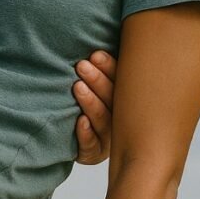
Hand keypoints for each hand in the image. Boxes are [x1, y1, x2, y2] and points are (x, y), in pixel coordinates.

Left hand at [72, 50, 116, 164]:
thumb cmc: (89, 102)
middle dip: (97, 81)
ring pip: (103, 120)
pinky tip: (80, 121)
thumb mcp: (97, 84)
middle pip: (112, 99)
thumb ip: (98, 67)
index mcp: (125, 100)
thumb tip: (93, 45)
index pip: (121, 82)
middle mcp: (121, 119)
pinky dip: (85, 134)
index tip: (95, 55)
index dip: (109, 68)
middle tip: (82, 65)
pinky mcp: (93, 153)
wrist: (75, 140)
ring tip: (77, 87)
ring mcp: (108, 138)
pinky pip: (91, 146)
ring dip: (91, 103)